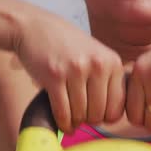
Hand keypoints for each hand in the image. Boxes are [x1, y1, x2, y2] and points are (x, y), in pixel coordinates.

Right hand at [15, 12, 124, 133]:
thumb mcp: (95, 55)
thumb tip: (112, 119)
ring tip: (70, 117)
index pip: (117, 107)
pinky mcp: (54, 77)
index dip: (106, 117)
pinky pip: (63, 112)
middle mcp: (98, 65)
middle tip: (80, 116)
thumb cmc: (66, 45)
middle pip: (98, 114)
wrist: (33, 27)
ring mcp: (76, 70)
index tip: (95, 115)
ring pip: (80, 115)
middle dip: (88, 120)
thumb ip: (107, 80)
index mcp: (112, 61)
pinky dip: (63, 123)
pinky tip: (62, 123)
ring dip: (74, 121)